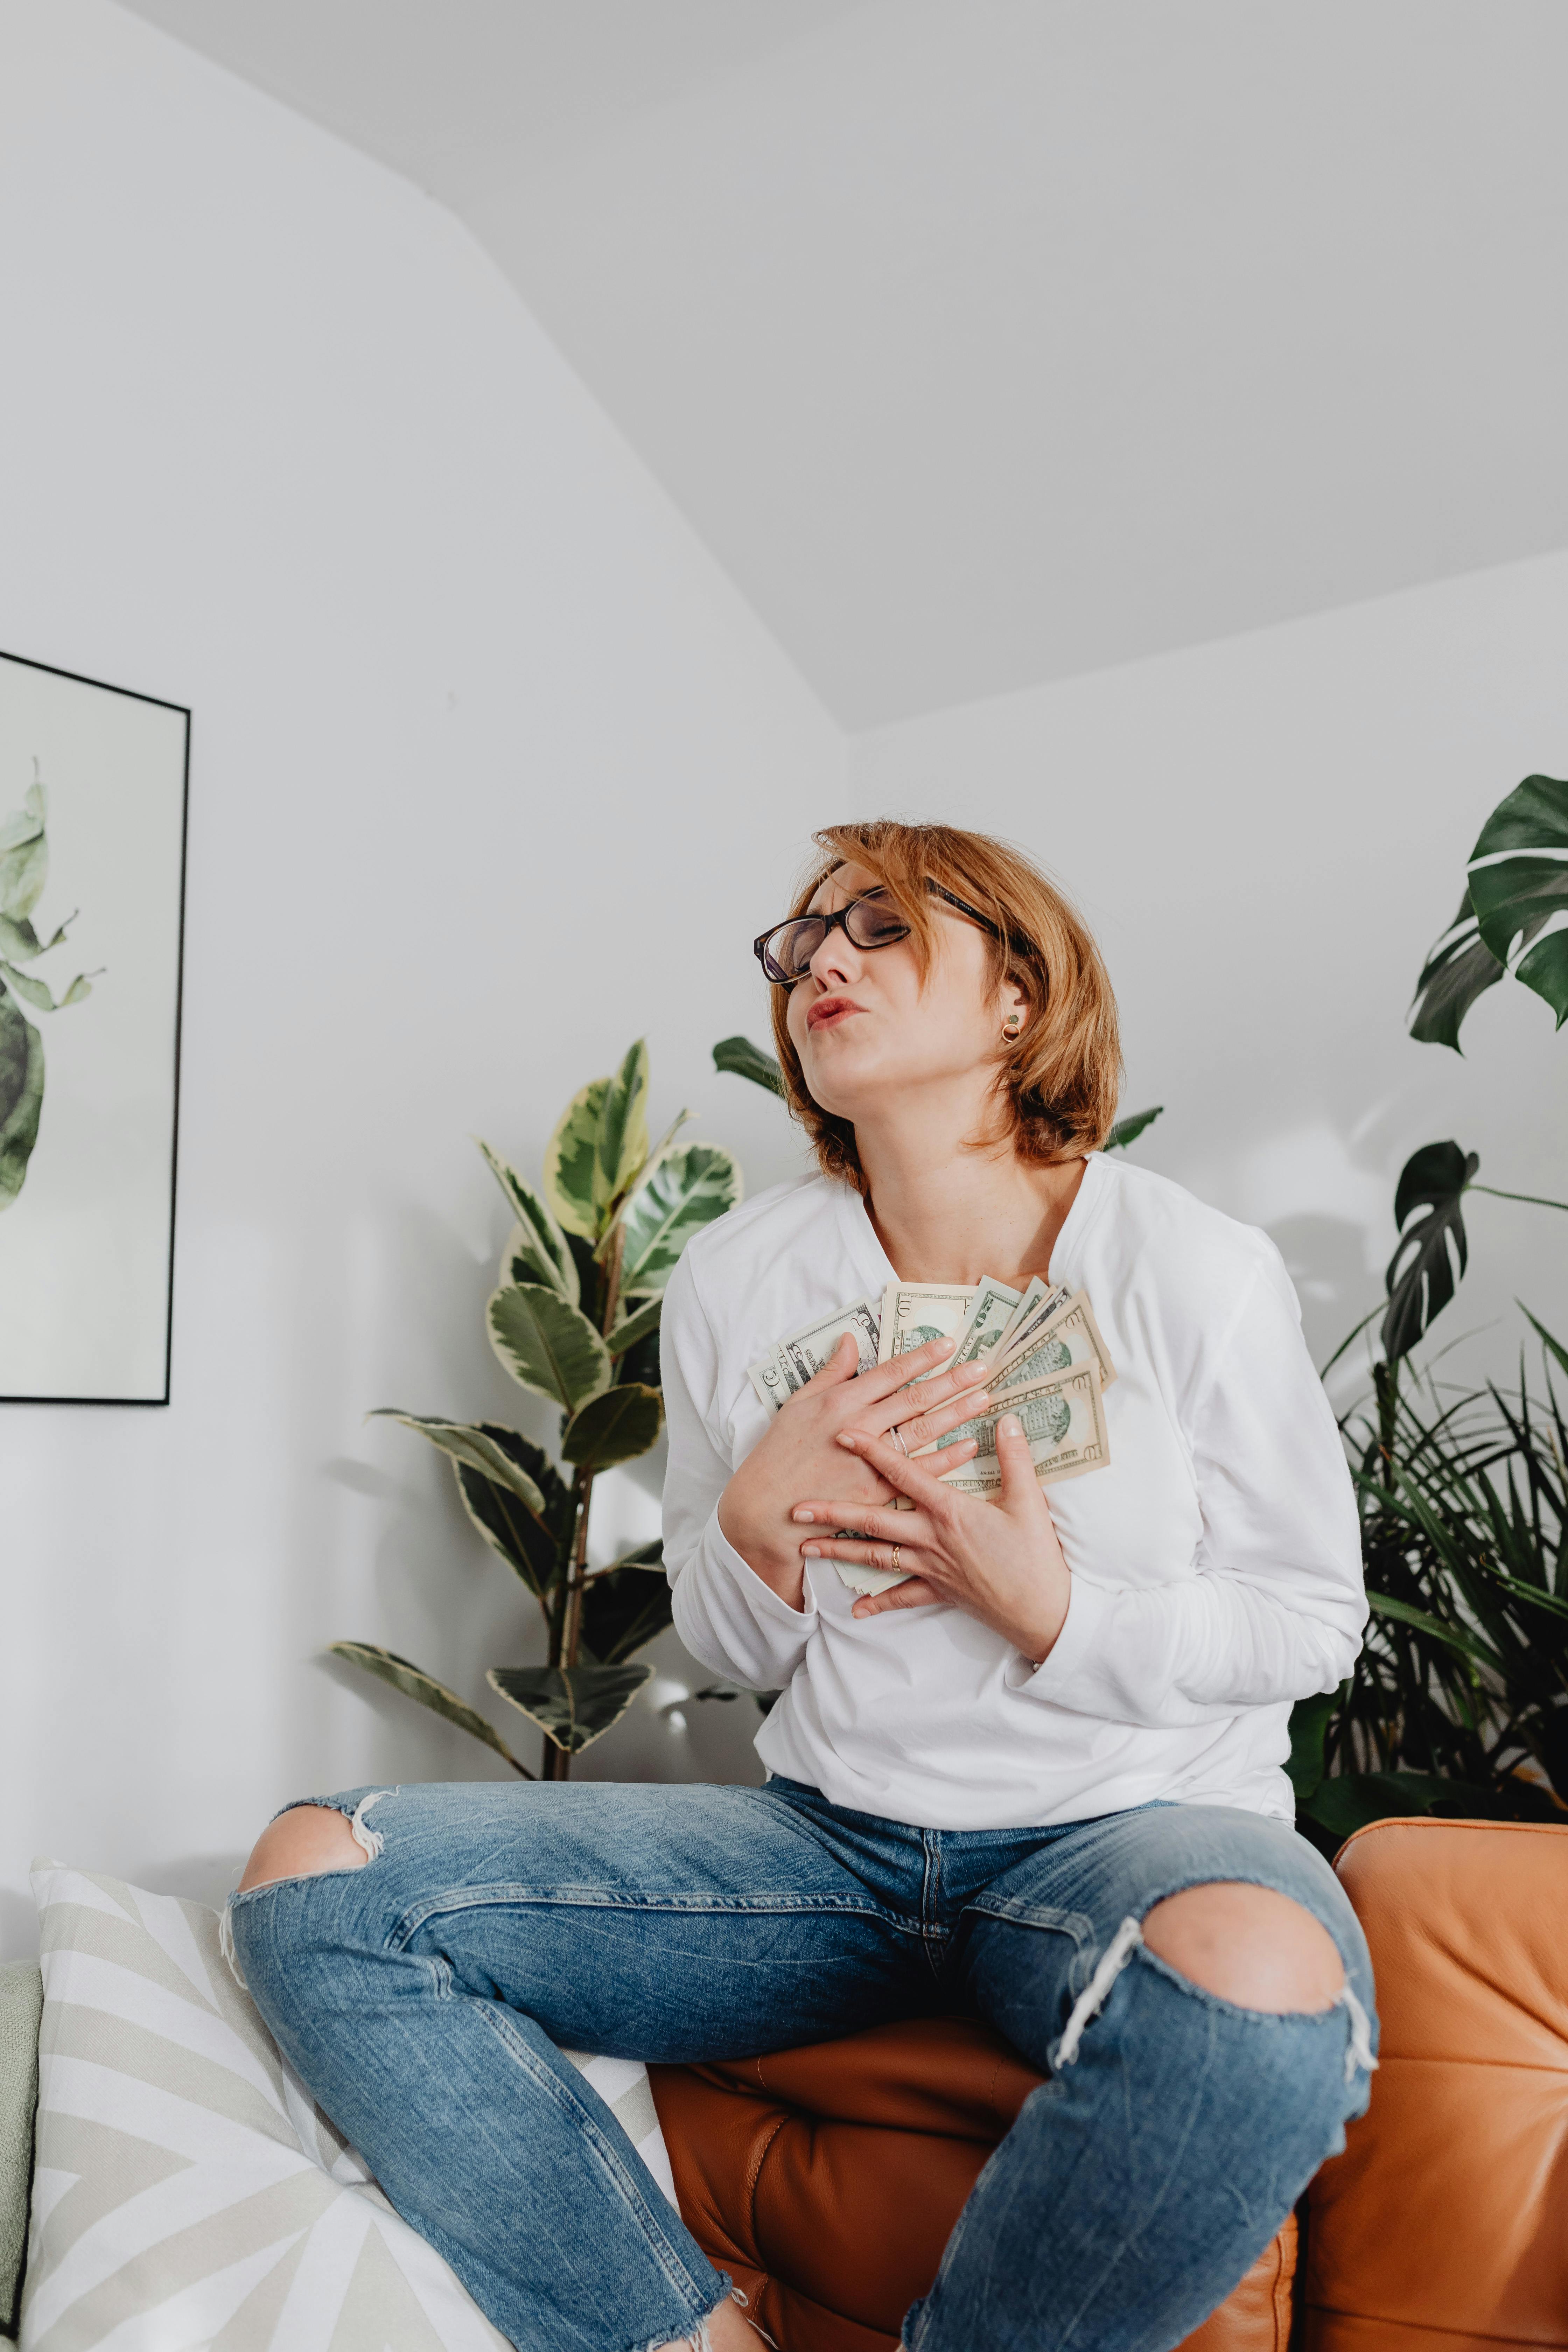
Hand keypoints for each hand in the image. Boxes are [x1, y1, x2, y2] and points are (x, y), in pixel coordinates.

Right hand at [718, 1332, 993, 1609]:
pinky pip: (918, 1472)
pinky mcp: (875, 1492)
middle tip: (982, 1368)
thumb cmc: (778, 1454)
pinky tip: (968, 1446)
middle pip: (915, 1399)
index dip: (922, 1357)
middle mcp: (859, 1428)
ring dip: (956, 1414)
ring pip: (923, 1432)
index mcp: (840, 1402)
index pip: (891, 1373)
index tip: (950, 1344)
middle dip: (951, 1381)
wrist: (766, 1509)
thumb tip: (850, 1340)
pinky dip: (945, 1459)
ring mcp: (869, 1462)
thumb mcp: (797, 1405)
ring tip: (983, 1398)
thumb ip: (829, 1372)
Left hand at [791, 1411, 1071, 1663]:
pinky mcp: (938, 1592)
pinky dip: (877, 1603)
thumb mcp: (1029, 1501)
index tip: (844, 1435)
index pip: (904, 1474)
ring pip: (876, 1557)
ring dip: (839, 1552)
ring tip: (806, 1546)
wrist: (1043, 1612)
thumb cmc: (1036, 1556)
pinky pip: (902, 1597)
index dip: (874, 1452)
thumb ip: (1014, 1458)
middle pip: (873, 1520)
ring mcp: (931, 1567)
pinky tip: (855, 1609)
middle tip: (797, 1506)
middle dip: (833, 1511)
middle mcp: (931, 1539)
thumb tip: (1006, 1420)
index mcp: (950, 1511)